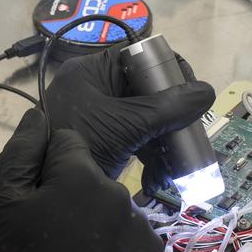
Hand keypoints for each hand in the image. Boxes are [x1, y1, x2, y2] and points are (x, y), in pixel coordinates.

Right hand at [0, 108, 162, 251]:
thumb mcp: (6, 204)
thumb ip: (23, 152)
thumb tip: (39, 118)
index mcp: (82, 174)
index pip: (67, 142)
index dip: (48, 163)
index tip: (37, 191)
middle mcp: (118, 192)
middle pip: (90, 175)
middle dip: (72, 191)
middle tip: (50, 227)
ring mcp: (139, 223)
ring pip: (109, 204)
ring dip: (93, 217)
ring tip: (70, 251)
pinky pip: (127, 233)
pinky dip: (113, 242)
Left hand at [44, 45, 214, 189]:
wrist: (45, 195)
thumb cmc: (79, 145)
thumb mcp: (124, 126)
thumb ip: (167, 109)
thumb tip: (206, 92)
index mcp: (94, 70)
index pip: (143, 57)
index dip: (172, 75)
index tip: (192, 100)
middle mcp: (98, 86)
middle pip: (149, 92)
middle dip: (171, 122)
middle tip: (187, 142)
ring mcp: (102, 114)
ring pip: (146, 119)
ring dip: (164, 146)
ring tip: (172, 173)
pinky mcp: (106, 138)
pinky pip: (137, 138)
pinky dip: (151, 158)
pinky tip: (158, 179)